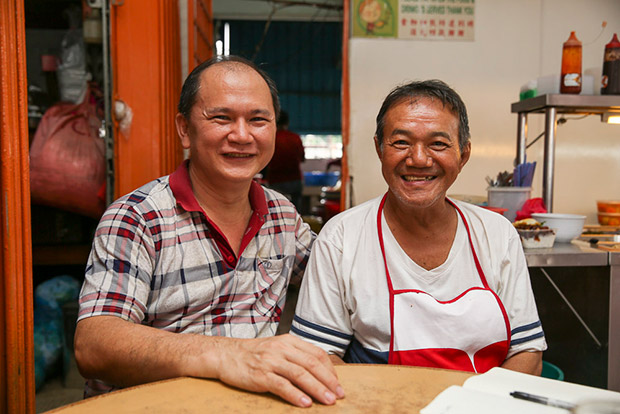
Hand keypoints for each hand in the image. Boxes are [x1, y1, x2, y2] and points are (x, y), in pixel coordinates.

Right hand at [214, 334, 344, 406]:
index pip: (316, 353)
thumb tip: (319, 371)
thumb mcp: (277, 347)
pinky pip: (282, 385)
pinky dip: (295, 395)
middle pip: (311, 364)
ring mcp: (271, 362)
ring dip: (317, 389)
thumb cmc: (254, 354)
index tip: (337, 383)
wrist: (226, 355)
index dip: (330, 369)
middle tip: (339, 395)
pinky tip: (305, 403)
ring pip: (300, 375)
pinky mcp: (260, 375)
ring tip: (328, 401)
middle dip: (328, 381)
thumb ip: (296, 355)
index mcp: (289, 341)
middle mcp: (281, 349)